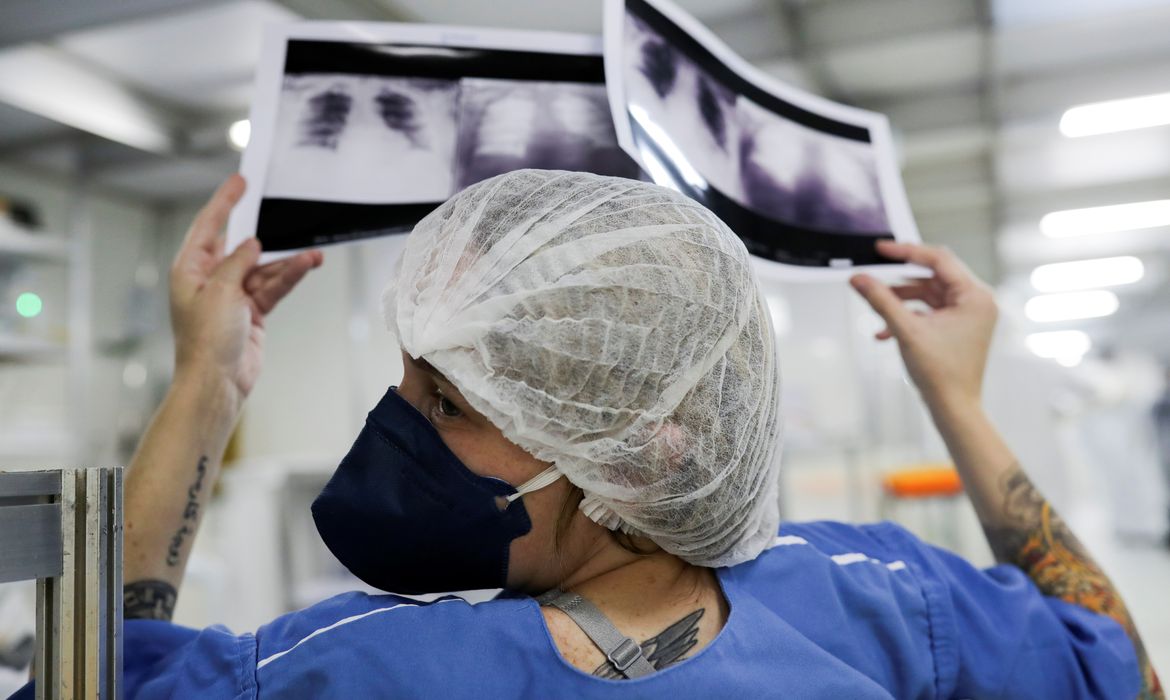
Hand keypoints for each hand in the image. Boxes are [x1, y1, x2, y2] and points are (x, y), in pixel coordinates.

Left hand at [169, 175, 322, 401]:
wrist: (217, 382)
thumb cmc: (207, 340)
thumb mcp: (221, 292)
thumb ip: (237, 262)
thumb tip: (252, 244)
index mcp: (190, 270)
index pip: (207, 227)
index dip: (224, 202)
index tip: (240, 182)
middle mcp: (210, 280)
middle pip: (240, 247)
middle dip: (265, 236)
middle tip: (281, 210)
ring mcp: (232, 297)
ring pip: (263, 269)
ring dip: (287, 263)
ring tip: (313, 256)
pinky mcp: (251, 312)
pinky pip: (273, 287)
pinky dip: (289, 278)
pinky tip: (307, 266)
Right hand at [849, 240, 997, 411]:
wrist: (953, 408)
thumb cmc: (941, 374)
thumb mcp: (906, 331)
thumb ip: (881, 300)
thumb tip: (858, 278)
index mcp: (975, 296)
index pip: (939, 260)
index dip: (906, 252)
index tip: (880, 249)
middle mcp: (977, 301)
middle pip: (932, 276)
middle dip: (899, 280)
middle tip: (873, 274)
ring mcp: (968, 314)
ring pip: (928, 294)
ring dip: (900, 300)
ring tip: (877, 308)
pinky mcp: (958, 326)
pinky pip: (929, 310)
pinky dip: (908, 316)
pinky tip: (884, 332)